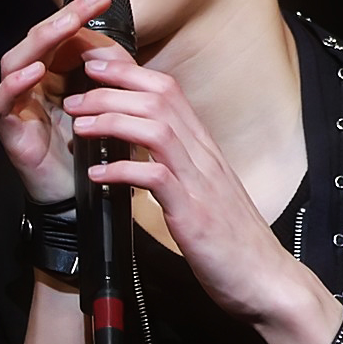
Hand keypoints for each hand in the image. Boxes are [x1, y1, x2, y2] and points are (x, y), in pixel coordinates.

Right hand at [0, 0, 133, 202]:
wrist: (81, 194)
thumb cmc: (91, 146)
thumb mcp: (106, 103)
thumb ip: (108, 75)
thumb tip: (117, 45)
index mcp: (52, 73)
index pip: (60, 34)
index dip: (79, 13)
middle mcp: (29, 83)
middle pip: (37, 40)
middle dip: (64, 18)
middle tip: (89, 2)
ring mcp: (15, 104)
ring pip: (14, 62)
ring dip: (40, 42)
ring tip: (64, 26)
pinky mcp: (6, 129)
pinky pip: (1, 101)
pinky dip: (15, 84)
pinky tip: (34, 71)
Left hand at [62, 57, 316, 321]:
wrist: (267, 279)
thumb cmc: (232, 238)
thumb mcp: (205, 189)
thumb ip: (180, 162)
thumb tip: (145, 145)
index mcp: (204, 147)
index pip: (169, 89)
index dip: (129, 71)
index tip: (95, 64)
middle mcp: (204, 155)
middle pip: (159, 99)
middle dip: (112, 89)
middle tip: (75, 95)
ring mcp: (201, 182)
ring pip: (157, 129)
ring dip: (113, 120)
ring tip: (79, 125)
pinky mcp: (194, 213)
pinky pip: (156, 179)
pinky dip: (124, 170)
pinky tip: (98, 175)